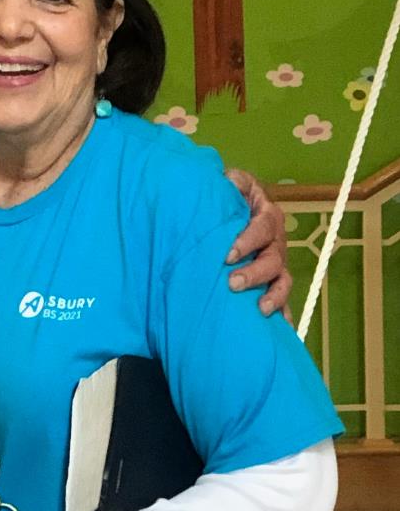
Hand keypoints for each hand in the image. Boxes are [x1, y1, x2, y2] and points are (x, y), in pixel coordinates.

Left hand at [225, 169, 291, 317]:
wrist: (230, 211)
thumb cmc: (228, 197)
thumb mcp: (231, 182)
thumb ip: (231, 180)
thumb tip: (226, 179)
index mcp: (267, 215)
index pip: (262, 227)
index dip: (247, 240)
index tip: (228, 254)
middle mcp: (276, 241)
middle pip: (273, 259)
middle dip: (255, 273)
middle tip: (232, 283)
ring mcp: (276, 264)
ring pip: (281, 281)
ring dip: (273, 297)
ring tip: (260, 309)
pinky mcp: (272, 281)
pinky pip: (282, 301)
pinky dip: (284, 316)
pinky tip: (283, 331)